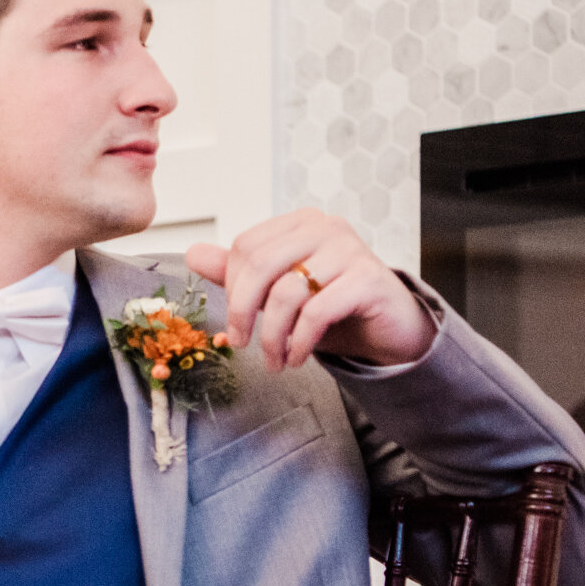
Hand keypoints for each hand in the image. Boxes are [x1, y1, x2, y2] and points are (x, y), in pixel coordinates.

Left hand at [185, 209, 434, 372]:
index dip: (233, 288)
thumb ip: (240, 274)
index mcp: (301, 223)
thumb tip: (193, 254)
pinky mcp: (369, 279)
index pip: (247, 247)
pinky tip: (297, 358)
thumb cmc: (333, 309)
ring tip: (274, 362)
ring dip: (272, 337)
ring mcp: (350, 250)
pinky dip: (299, 342)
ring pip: (287, 292)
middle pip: (260, 265)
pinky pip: (317, 312)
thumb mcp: (281, 292)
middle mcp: (326, 228)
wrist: (391, 330)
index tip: (237, 320)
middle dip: (242, 311)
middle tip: (241, 344)